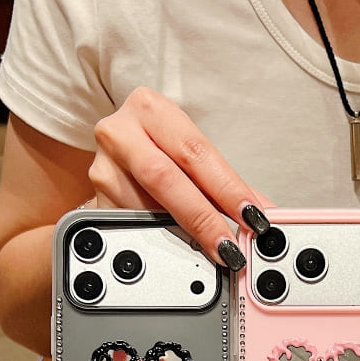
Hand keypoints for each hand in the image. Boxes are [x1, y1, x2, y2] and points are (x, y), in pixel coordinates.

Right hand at [88, 86, 271, 269]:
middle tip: (230, 246)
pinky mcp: (95, 199)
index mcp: (151, 110)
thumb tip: (264, 213)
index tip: (252, 215)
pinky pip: (133, 225)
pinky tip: (180, 249)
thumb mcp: (190, 155)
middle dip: (204, 217)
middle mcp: (120, 131)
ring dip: (183, 234)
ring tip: (211, 250)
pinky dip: (162, 239)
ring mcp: (103, 166)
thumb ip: (226, 185)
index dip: (226, 188)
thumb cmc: (159, 149)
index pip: (196, 152)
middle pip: (166, 178)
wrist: (115, 153)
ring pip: (146, 207)